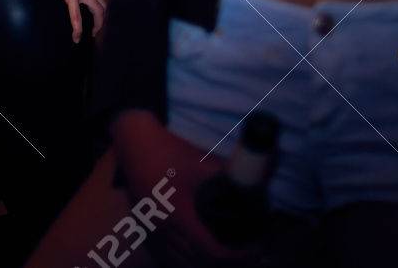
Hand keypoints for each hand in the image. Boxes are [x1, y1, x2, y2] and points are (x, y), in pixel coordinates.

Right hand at [36, 0, 104, 42]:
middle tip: (97, 27)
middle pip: (103, 4)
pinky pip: (77, 16)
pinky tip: (76, 37)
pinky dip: (78, 29)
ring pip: (98, 11)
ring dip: (97, 24)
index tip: (95, 11)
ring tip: (92, 33)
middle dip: (102, 17)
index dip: (99, 4)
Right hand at [111, 110, 251, 266]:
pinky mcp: (145, 224)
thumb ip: (230, 172)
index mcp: (179, 216)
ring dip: (205, 262)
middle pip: (199, 261)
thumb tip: (263, 172)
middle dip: (226, 261)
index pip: (212, 251)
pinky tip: (198, 250)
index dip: (238, 255)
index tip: (255, 248)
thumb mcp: (201, 161)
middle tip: (248, 251)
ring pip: (181, 260)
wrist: (134, 142)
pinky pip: (167, 252)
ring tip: (227, 253)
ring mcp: (152, 229)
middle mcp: (164, 229)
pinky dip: (186, 257)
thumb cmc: (167, 152)